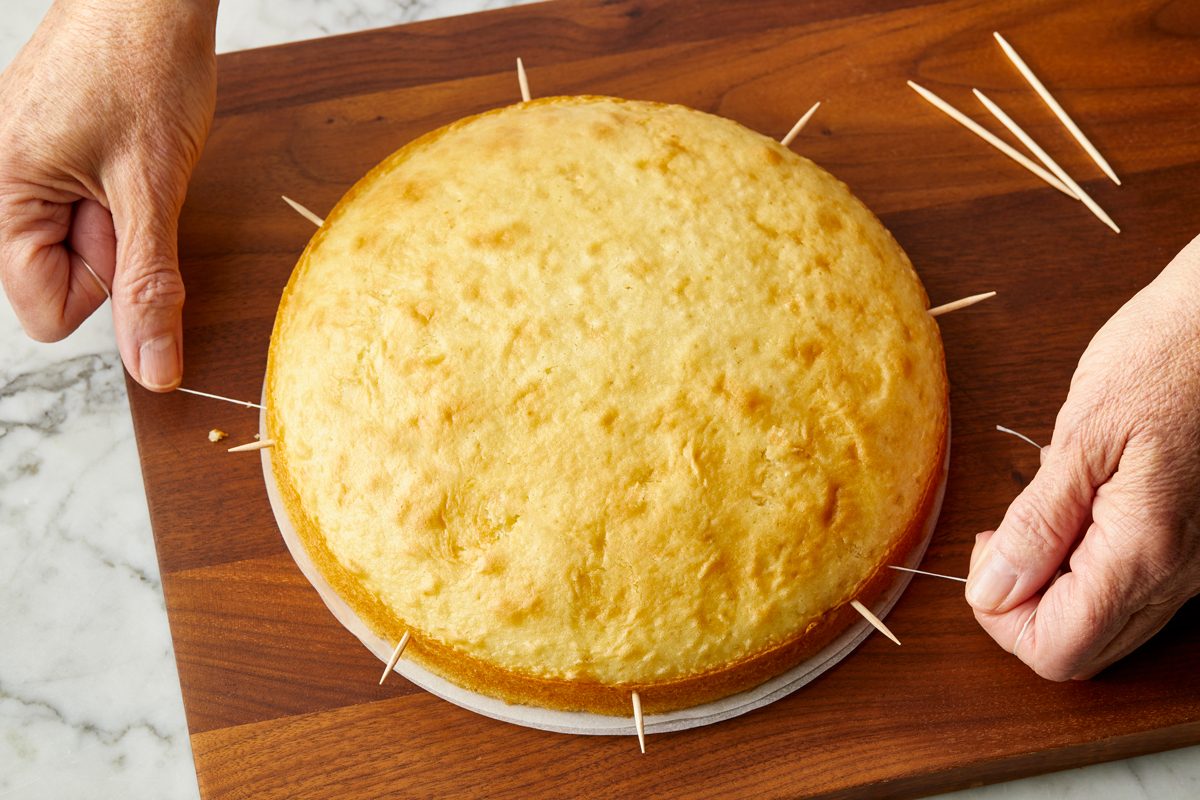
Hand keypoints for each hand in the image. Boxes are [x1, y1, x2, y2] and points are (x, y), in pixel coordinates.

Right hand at [0, 0, 217, 389]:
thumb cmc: (145, 66)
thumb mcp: (155, 188)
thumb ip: (149, 284)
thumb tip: (154, 369)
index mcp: (4, 191)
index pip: (45, 308)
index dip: (104, 288)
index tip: (128, 233)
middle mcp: (2, 181)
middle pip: (62, 274)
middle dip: (113, 245)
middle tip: (134, 184)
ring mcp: (26, 163)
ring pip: (81, 239)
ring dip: (121, 216)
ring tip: (133, 159)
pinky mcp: (54, 149)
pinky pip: (88, 202)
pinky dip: (121, 190)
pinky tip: (131, 149)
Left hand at [966, 234, 1199, 679]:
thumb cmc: (1163, 361)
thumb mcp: (1084, 436)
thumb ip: (1037, 524)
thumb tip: (991, 592)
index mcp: (1143, 552)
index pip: (1055, 649)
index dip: (1001, 617)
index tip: (990, 551)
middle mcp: (1176, 577)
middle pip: (1077, 651)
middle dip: (1021, 608)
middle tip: (1006, 538)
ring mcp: (1189, 569)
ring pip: (1102, 629)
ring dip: (1050, 591)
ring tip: (1039, 519)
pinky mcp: (1189, 550)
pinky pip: (1126, 594)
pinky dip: (1082, 572)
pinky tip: (1074, 514)